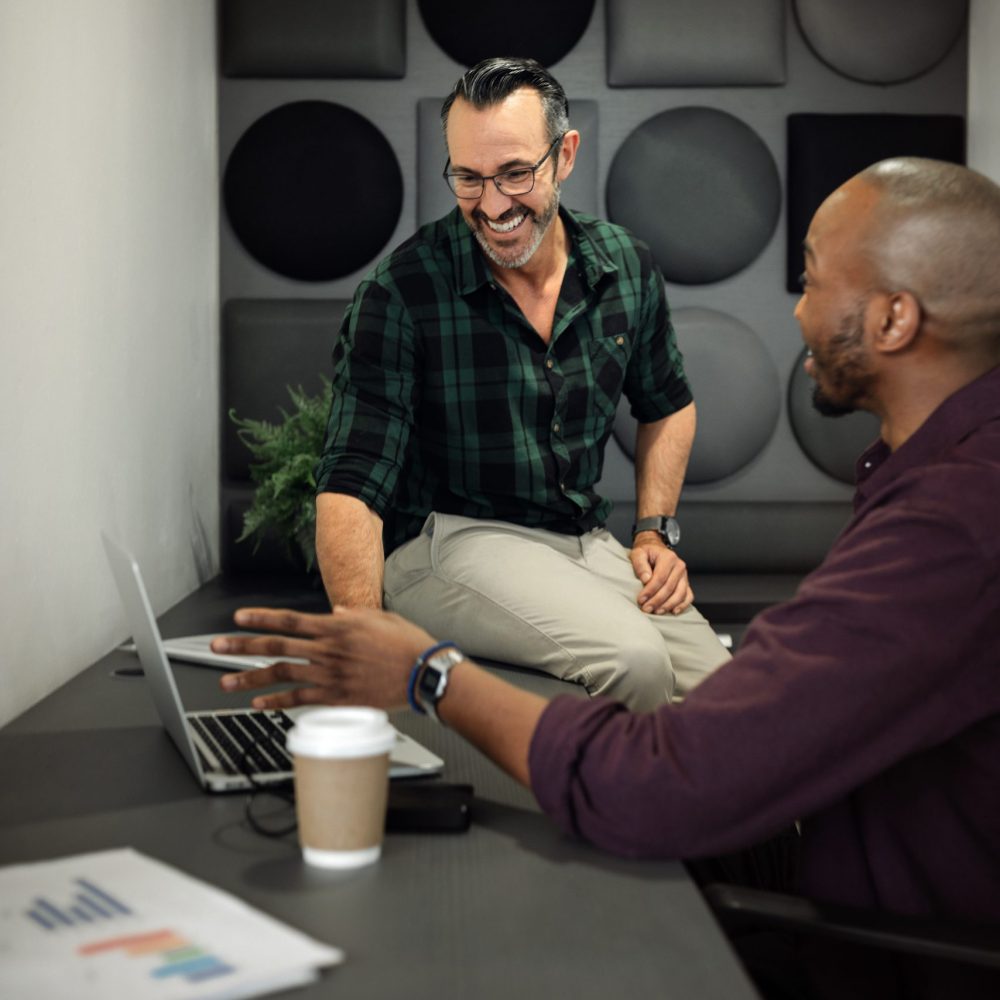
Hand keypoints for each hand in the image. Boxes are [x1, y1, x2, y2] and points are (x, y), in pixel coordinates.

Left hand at [212, 606, 436, 710]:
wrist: (423, 672)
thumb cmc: (407, 644)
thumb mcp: (380, 619)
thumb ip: (353, 616)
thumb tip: (334, 613)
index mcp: (337, 626)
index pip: (290, 621)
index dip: (261, 619)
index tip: (239, 618)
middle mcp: (328, 649)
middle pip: (276, 647)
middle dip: (242, 647)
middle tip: (217, 647)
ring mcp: (330, 675)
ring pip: (281, 675)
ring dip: (249, 679)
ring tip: (227, 683)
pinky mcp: (336, 697)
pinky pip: (298, 700)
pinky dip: (276, 702)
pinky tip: (259, 705)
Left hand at [629, 533, 693, 614]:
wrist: (655, 549)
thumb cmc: (646, 553)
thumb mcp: (638, 553)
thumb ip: (640, 564)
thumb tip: (646, 579)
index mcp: (669, 558)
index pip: (660, 578)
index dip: (650, 590)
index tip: (641, 599)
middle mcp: (679, 566)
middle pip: (670, 587)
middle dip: (657, 601)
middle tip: (646, 609)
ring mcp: (684, 575)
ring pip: (680, 594)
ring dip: (668, 605)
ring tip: (656, 612)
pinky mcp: (686, 583)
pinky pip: (688, 596)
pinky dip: (682, 605)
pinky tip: (673, 612)